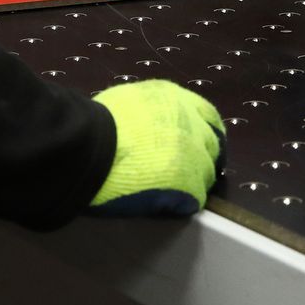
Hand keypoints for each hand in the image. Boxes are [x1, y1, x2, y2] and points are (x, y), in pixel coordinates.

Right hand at [86, 79, 225, 216]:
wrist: (91, 147)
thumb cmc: (99, 124)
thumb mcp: (129, 102)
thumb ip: (148, 111)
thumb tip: (147, 122)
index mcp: (176, 99)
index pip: (206, 114)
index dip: (201, 131)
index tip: (194, 144)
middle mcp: (192, 122)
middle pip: (213, 144)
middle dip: (202, 157)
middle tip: (186, 171)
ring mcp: (194, 153)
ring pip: (206, 172)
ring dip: (193, 181)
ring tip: (171, 191)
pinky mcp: (189, 184)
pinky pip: (194, 198)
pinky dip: (181, 203)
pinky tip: (165, 205)